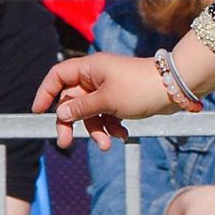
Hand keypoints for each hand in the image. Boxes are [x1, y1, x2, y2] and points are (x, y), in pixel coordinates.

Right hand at [34, 54, 175, 150]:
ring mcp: (110, 89)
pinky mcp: (122, 100)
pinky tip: (123, 135)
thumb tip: (60, 113)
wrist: (176, 89)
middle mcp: (96, 76)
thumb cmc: (140, 88)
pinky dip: (113, 126)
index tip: (38, 111)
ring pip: (92, 112)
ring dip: (97, 130)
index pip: (57, 77)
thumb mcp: (107, 101)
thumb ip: (81, 108)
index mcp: (89, 68)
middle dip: (71, 123)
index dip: (46, 92)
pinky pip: (108, 115)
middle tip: (65, 143)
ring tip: (107, 145)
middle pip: (72, 100)